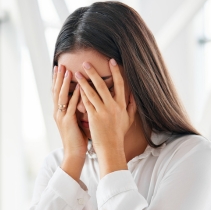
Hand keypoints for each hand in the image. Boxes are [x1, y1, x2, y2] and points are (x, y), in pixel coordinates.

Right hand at [53, 65, 87, 180]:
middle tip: (60, 64)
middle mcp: (58, 113)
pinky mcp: (68, 122)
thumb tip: (83, 98)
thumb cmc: (78, 139)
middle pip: (57, 91)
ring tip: (67, 71)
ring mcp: (62, 117)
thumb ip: (77, 109)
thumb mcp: (76, 121)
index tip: (59, 68)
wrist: (74, 154)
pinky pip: (71, 107)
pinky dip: (74, 96)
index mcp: (60, 112)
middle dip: (58, 77)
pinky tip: (78, 88)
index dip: (57, 80)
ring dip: (64, 83)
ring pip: (62, 97)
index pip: (57, 92)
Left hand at [76, 59, 136, 176]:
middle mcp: (113, 106)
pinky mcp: (94, 117)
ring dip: (84, 81)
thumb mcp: (129, 120)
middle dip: (94, 72)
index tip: (112, 61)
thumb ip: (131, 106)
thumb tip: (134, 95)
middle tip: (86, 62)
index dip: (116, 72)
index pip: (120, 84)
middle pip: (103, 85)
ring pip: (92, 92)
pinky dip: (81, 94)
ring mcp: (103, 112)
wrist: (111, 148)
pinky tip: (76, 87)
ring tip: (77, 72)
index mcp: (122, 105)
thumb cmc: (118, 135)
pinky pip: (86, 103)